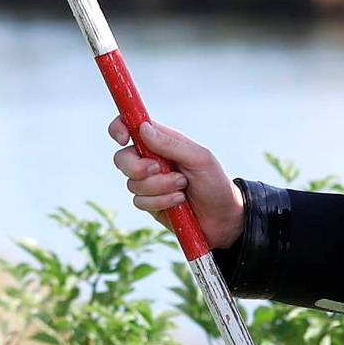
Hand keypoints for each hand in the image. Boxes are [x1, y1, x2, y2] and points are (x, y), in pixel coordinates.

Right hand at [108, 117, 244, 250]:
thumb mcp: (199, 159)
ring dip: (159, 187)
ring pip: (132, 183)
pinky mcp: (150, 203)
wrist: (223, 218)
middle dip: (137, 167)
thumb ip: (170, 144)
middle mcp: (151, 160)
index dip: (120, 128)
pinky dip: (160, 201)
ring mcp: (149, 183)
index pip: (131, 127)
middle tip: (157, 169)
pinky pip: (140, 201)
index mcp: (162, 142)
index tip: (124, 139)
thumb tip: (143, 128)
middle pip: (122, 158)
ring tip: (183, 187)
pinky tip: (179, 201)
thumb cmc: (215, 182)